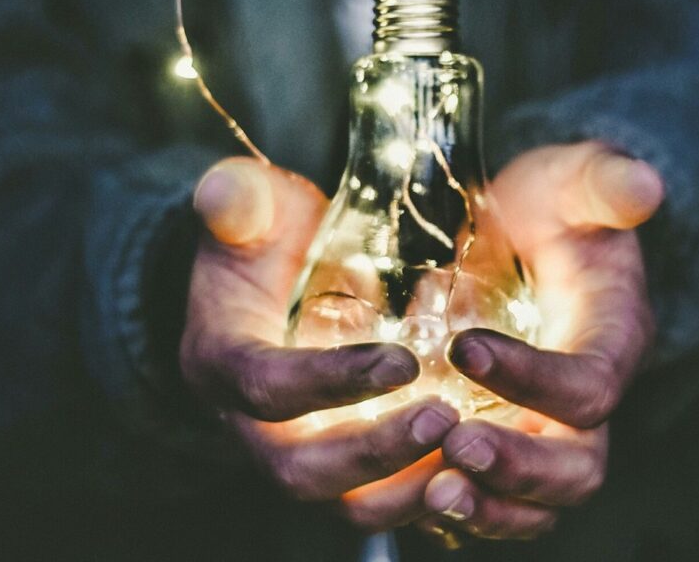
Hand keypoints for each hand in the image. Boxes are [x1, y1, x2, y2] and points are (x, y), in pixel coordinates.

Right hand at [180, 158, 458, 506]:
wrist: (269, 279)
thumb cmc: (264, 238)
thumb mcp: (251, 207)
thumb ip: (239, 199)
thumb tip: (223, 194)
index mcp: (221, 361)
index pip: (266, 387)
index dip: (330, 382)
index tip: (403, 361)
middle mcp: (249, 424)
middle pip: (300, 470)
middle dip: (374, 454)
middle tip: (445, 419)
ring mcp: (295, 452)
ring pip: (343, 503)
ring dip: (406, 488)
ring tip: (470, 452)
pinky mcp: (339, 465)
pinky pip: (378, 502)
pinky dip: (425, 495)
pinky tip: (477, 466)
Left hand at [421, 142, 663, 541]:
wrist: (523, 234)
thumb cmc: (551, 208)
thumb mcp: (573, 181)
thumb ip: (603, 182)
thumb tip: (644, 185)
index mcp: (612, 341)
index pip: (589, 385)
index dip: (534, 378)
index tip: (464, 348)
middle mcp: (585, 402)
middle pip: (577, 467)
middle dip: (519, 467)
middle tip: (456, 446)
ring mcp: (545, 431)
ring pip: (537, 503)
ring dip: (489, 508)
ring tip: (434, 494)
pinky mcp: (506, 444)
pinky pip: (494, 502)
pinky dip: (460, 512)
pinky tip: (409, 498)